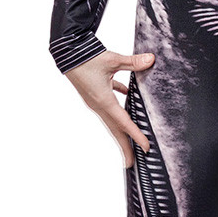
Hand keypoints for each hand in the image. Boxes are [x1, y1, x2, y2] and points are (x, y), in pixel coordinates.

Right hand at [64, 50, 156, 167]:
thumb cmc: (86, 57)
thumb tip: (150, 60)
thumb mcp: (112, 60)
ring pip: (112, 120)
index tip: (146, 148)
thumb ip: (133, 62)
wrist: (66, 53)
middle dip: (125, 147)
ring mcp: (96, 101)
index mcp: (104, 101)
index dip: (136, 136)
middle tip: (132, 163)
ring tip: (131, 143)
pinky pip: (110, 105)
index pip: (124, 122)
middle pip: (115, 130)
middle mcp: (99, 105)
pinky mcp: (95, 94)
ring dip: (122, 132)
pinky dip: (120, 107)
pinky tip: (129, 99)